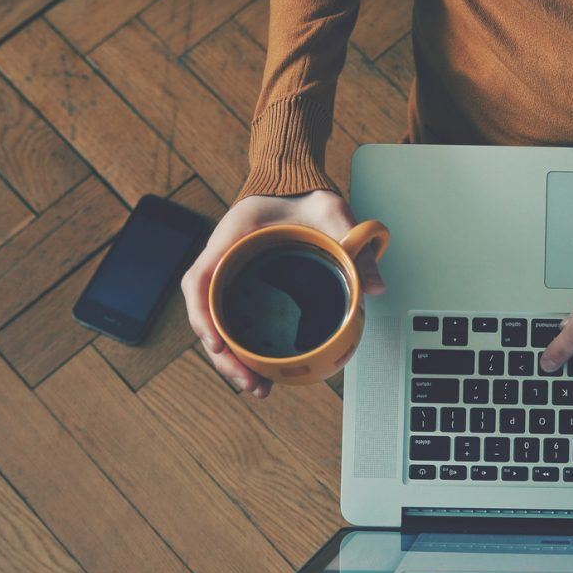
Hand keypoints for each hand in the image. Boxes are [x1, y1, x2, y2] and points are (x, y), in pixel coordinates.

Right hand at [180, 190, 384, 396]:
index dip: (202, 314)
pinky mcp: (245, 287)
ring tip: (258, 388)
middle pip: (206, 313)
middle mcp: (223, 259)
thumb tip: (374, 286)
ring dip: (232, 359)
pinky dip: (243, 348)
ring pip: (218, 324)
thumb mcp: (332, 211)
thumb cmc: (304, 194)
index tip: (217, 343)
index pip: (199, 278)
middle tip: (250, 383)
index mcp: (232, 237)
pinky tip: (261, 371)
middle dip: (222, 355)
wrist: (297, 184)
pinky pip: (235, 320)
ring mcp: (232, 275)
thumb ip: (353, 241)